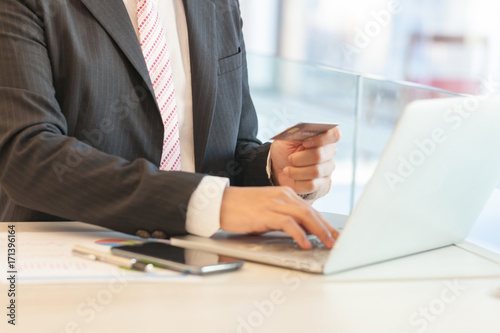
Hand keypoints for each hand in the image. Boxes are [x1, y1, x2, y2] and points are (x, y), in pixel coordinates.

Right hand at [220, 186, 338, 248]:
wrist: (220, 203)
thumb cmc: (241, 208)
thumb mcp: (268, 211)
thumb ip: (285, 218)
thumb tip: (303, 233)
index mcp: (285, 194)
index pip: (311, 210)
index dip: (326, 224)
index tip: (336, 235)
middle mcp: (283, 196)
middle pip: (312, 213)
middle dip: (328, 229)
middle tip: (338, 242)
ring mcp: (275, 203)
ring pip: (305, 216)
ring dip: (319, 232)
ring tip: (328, 244)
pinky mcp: (266, 213)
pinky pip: (288, 223)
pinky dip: (299, 234)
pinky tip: (305, 243)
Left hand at [270, 127, 340, 194]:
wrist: (279, 167)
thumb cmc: (285, 150)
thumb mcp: (287, 138)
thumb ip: (295, 132)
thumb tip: (298, 131)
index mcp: (323, 137)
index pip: (334, 134)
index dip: (320, 139)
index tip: (305, 143)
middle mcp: (329, 153)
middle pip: (319, 155)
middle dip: (299, 158)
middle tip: (290, 158)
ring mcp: (327, 169)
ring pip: (315, 171)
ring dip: (296, 171)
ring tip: (287, 169)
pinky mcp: (322, 183)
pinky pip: (311, 185)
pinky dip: (298, 182)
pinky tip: (293, 178)